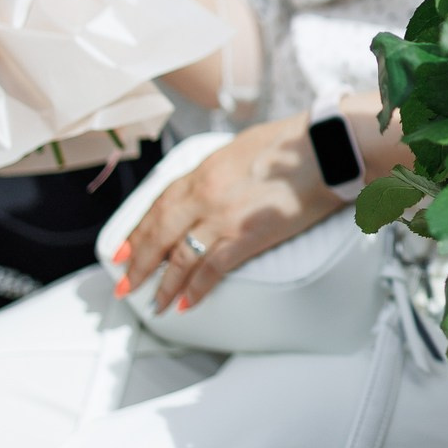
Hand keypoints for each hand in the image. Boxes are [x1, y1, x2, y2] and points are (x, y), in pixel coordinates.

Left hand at [112, 115, 338, 313]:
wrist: (323, 149)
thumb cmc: (290, 145)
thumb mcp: (240, 149)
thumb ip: (218, 171)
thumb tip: (210, 185)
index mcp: (203, 171)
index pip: (158, 205)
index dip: (138, 231)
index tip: (124, 249)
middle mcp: (204, 195)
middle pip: (159, 235)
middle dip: (138, 264)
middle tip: (125, 284)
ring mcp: (223, 217)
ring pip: (180, 258)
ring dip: (164, 284)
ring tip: (155, 303)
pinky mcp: (246, 236)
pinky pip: (212, 269)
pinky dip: (197, 289)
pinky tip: (187, 303)